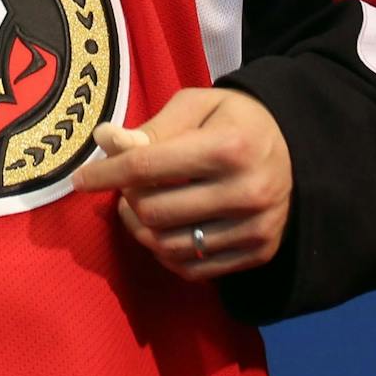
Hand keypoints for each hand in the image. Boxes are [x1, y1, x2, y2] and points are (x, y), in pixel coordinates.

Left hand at [72, 87, 290, 280]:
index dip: (106, 173)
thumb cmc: (234, 121)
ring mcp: (256, 228)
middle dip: (128, 199)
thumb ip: (152, 128)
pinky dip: (166, 253)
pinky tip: (163, 230)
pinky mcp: (258, 253)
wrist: (295, 149)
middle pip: (155, 211)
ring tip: (139, 208)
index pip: (148, 166)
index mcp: (230, 147)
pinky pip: (193, 269)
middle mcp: (247, 192)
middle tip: (125, 187)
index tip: (81, 179)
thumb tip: (106, 142)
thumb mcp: (197, 106)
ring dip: (141, 229)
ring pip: (170, 246)